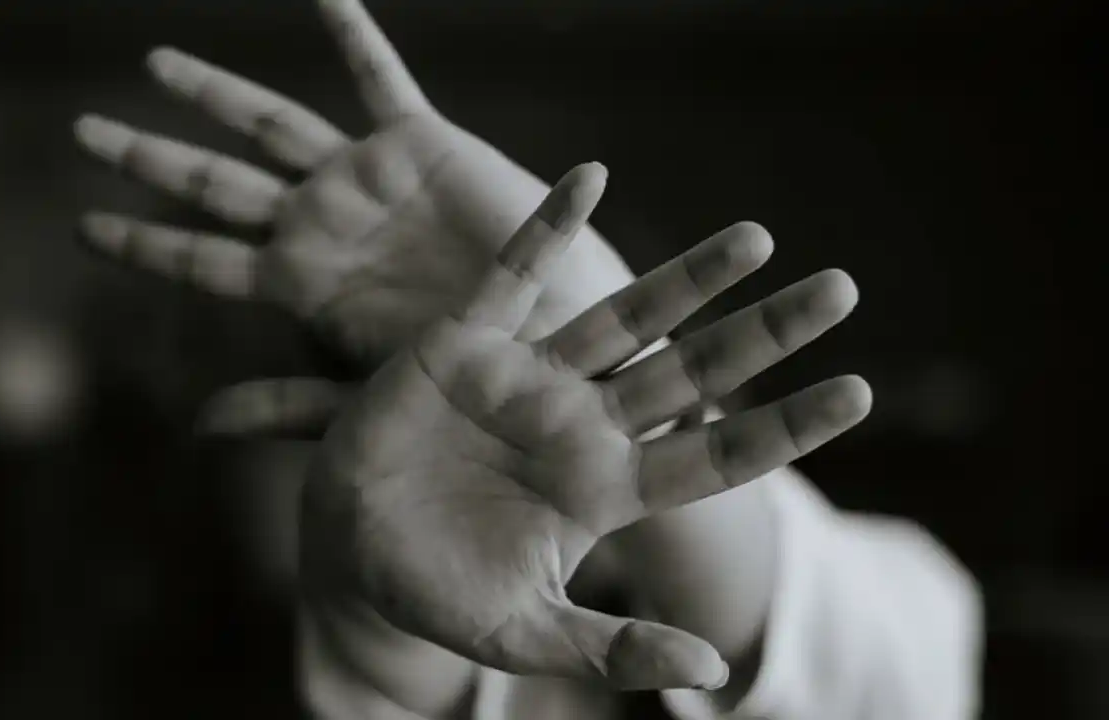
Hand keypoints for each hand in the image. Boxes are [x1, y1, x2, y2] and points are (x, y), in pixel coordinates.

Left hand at [74, 0, 635, 370]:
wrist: (551, 336)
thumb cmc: (465, 373)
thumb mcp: (365, 393)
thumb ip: (285, 403)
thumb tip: (197, 424)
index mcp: (300, 285)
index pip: (201, 258)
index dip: (143, 241)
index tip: (84, 228)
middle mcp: (320, 223)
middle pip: (215, 184)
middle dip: (150, 158)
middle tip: (86, 134)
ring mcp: (363, 180)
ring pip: (270, 125)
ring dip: (215, 93)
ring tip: (156, 65)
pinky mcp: (418, 145)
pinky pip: (378, 78)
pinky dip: (353, 36)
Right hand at [291, 165, 869, 689]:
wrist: (349, 544)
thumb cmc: (436, 590)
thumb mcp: (524, 633)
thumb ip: (612, 647)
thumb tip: (713, 673)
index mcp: (606, 488)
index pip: (715, 452)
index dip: (785, 426)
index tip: (859, 392)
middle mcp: (582, 423)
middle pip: (693, 370)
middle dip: (765, 333)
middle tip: (844, 290)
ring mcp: (529, 378)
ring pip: (624, 316)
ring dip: (688, 278)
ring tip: (758, 238)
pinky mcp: (466, 344)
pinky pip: (513, 274)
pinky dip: (548, 228)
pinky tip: (593, 178)